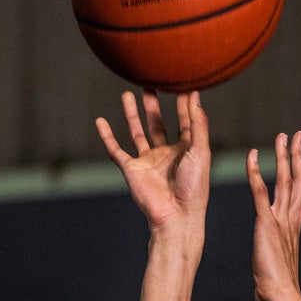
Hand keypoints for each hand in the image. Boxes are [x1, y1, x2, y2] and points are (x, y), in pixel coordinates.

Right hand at [95, 90, 210, 236]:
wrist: (175, 215)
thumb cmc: (194, 187)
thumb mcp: (201, 151)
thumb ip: (198, 125)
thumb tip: (196, 98)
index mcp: (187, 151)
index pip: (185, 122)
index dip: (184, 105)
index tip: (183, 85)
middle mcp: (167, 154)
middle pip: (159, 124)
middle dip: (154, 106)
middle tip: (151, 84)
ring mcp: (148, 161)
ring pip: (137, 132)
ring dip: (133, 115)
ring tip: (128, 94)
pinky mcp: (131, 169)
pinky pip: (115, 150)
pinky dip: (107, 136)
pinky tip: (100, 121)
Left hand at [246, 131, 300, 300]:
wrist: (282, 296)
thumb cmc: (278, 288)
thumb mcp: (279, 263)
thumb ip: (278, 253)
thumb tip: (279, 253)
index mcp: (293, 228)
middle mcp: (290, 220)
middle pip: (298, 181)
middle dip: (297, 156)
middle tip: (299, 135)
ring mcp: (280, 220)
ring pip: (285, 181)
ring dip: (283, 157)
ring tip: (283, 136)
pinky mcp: (266, 224)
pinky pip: (260, 193)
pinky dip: (256, 174)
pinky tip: (253, 156)